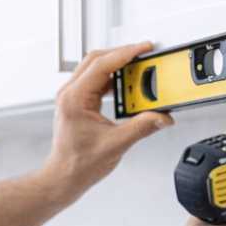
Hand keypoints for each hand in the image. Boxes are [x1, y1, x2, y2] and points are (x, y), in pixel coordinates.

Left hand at [42, 42, 171, 193]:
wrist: (64, 177)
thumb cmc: (78, 164)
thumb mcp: (115, 145)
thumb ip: (141, 128)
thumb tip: (161, 117)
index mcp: (74, 99)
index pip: (102, 65)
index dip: (126, 53)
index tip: (143, 48)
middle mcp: (70, 94)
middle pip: (97, 60)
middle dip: (122, 53)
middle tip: (144, 53)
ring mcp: (72, 97)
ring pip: (95, 67)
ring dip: (117, 64)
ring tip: (138, 67)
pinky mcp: (77, 102)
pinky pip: (95, 80)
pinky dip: (112, 77)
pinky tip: (126, 84)